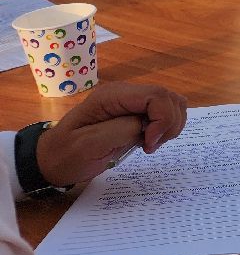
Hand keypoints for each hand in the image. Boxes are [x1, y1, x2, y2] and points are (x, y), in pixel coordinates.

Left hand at [35, 81, 187, 187]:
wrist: (53, 161)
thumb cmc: (67, 155)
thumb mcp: (90, 144)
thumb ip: (122, 129)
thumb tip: (148, 124)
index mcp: (112, 96)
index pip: (156, 95)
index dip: (163, 119)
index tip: (149, 144)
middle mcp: (125, 93)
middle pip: (168, 98)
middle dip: (168, 124)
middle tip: (150, 146)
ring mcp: (132, 102)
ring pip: (171, 103)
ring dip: (170, 125)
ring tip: (150, 144)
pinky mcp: (136, 113)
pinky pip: (165, 112)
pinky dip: (167, 127)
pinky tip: (151, 140)